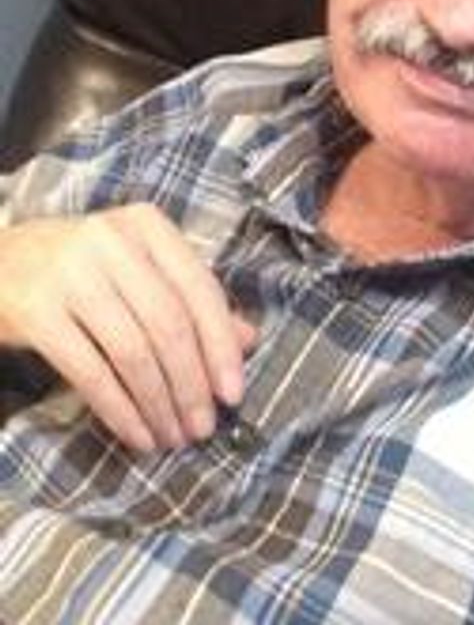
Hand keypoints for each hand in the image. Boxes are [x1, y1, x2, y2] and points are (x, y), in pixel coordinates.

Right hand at [0, 203, 255, 451]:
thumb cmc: (82, 270)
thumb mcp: (139, 270)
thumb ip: (192, 300)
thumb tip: (249, 339)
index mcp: (146, 224)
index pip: (200, 289)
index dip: (221, 346)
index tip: (233, 394)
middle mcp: (111, 241)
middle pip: (170, 323)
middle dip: (192, 384)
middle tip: (203, 428)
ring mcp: (70, 273)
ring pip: (133, 350)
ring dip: (159, 403)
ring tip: (172, 438)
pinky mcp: (36, 311)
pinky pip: (90, 371)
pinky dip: (120, 410)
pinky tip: (137, 435)